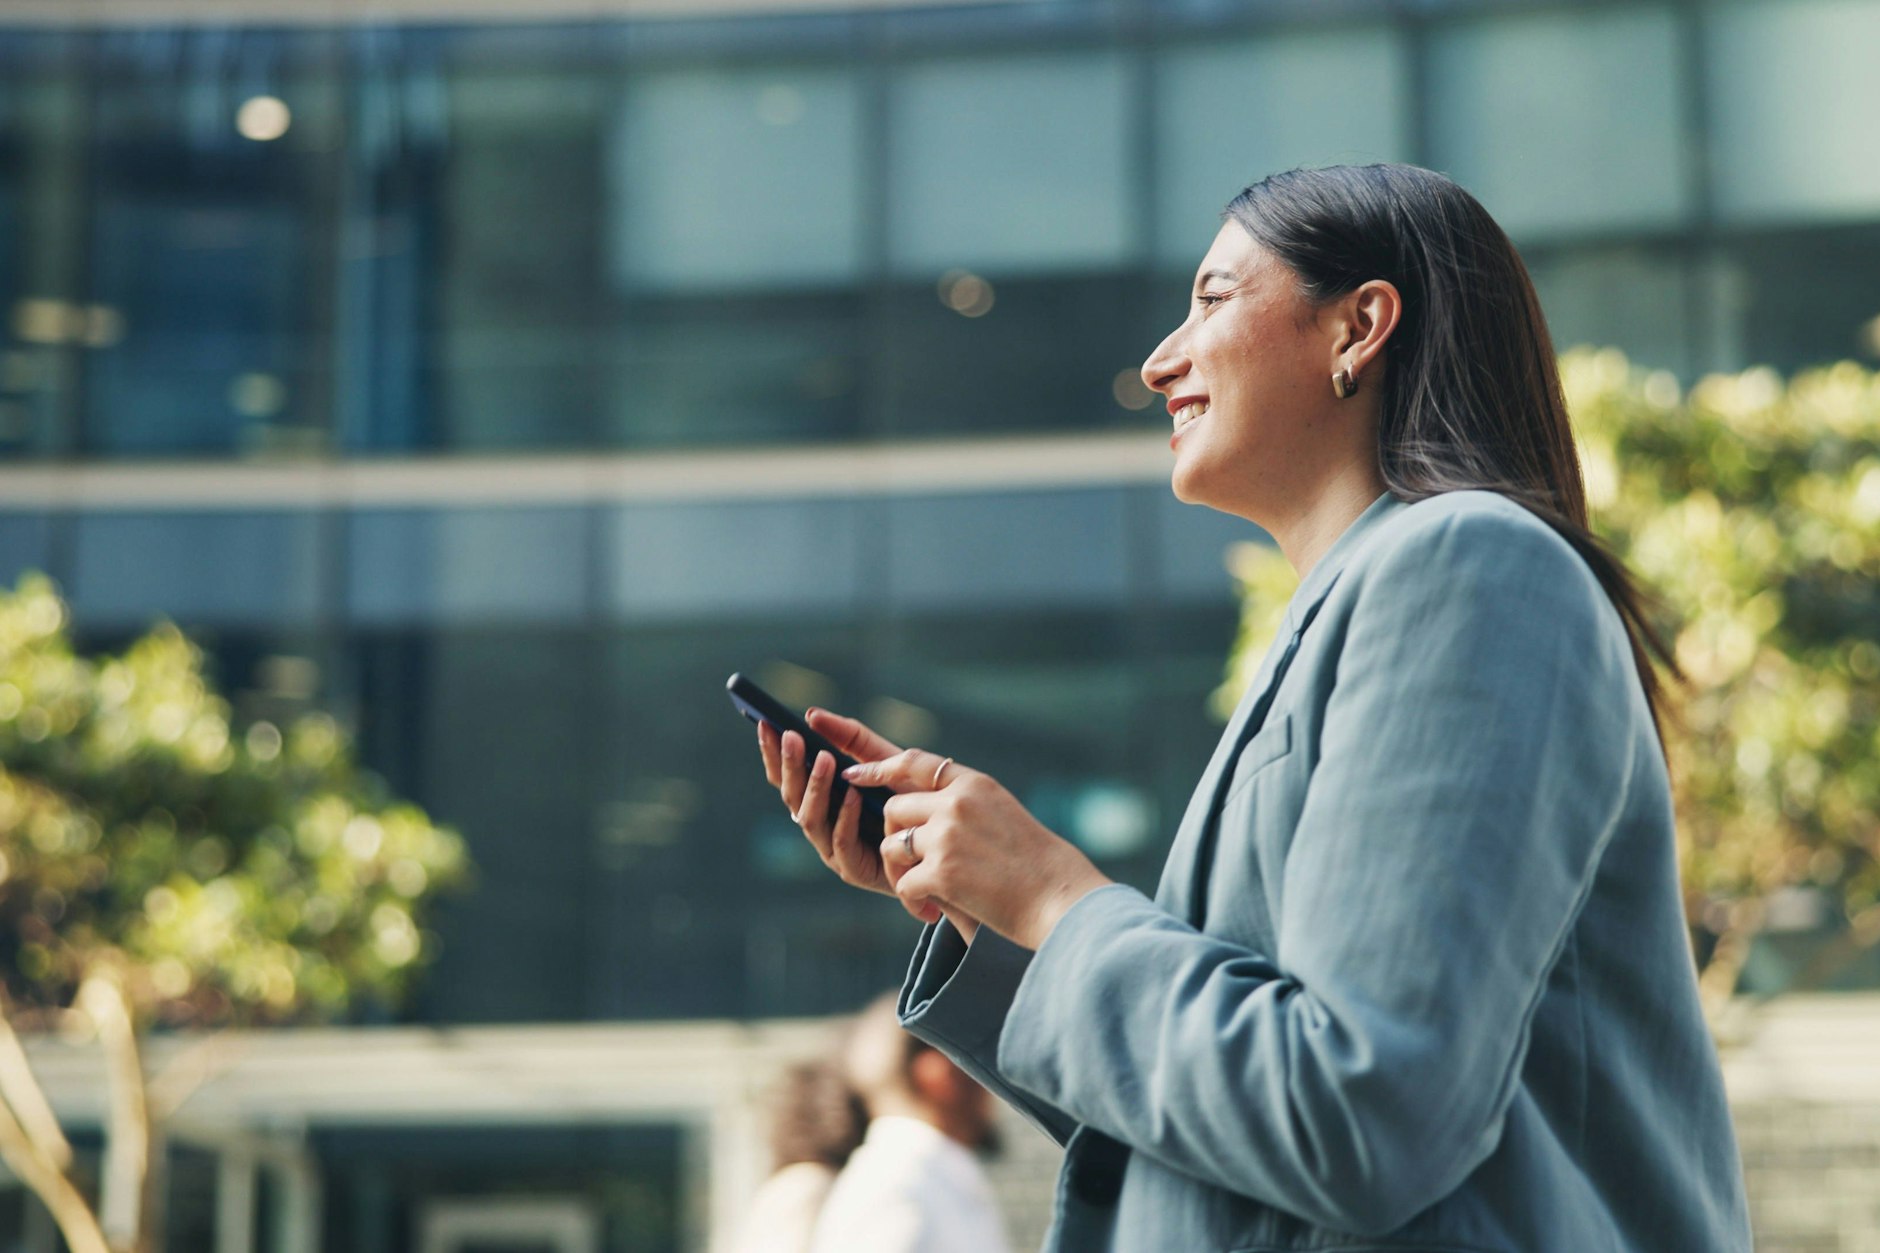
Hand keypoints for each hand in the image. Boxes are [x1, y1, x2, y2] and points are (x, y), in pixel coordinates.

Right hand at [755, 708, 979, 934]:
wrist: (950, 838)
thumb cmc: (913, 796)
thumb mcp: (883, 758)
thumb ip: (850, 738)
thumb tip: (812, 714)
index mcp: (820, 799)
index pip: (787, 776)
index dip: (773, 753)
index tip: (765, 724)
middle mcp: (821, 824)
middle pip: (791, 796)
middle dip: (790, 765)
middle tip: (791, 736)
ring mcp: (833, 849)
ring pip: (810, 820)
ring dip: (815, 787)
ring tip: (824, 759)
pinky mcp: (855, 870)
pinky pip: (841, 845)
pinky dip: (844, 818)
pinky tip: (853, 795)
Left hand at [852, 749, 1113, 950]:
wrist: (1060, 898)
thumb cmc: (1035, 864)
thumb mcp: (1002, 815)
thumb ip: (965, 806)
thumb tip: (921, 813)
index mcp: (975, 784)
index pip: (914, 762)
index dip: (878, 767)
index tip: (854, 773)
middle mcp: (958, 803)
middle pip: (895, 809)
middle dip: (895, 839)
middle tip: (909, 868)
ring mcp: (948, 836)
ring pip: (893, 845)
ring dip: (900, 872)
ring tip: (923, 894)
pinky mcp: (943, 872)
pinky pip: (904, 883)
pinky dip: (912, 901)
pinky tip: (931, 913)